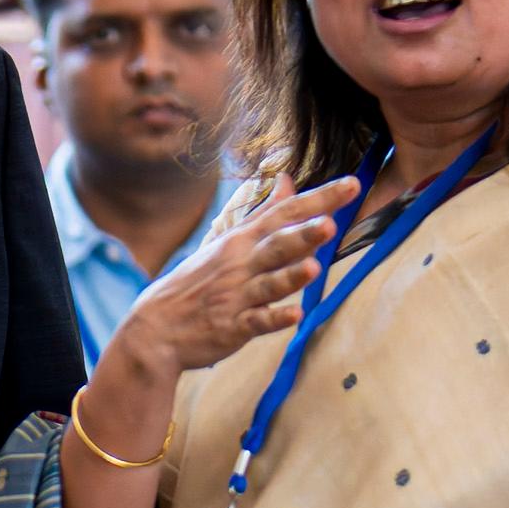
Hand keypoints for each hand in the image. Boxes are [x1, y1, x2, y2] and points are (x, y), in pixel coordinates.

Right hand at [105, 177, 359, 382]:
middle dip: (303, 234)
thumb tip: (289, 181)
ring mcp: (237, 295)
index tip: (352, 185)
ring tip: (314, 268)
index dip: (320, 199)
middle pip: (277, 244)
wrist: (156, 327)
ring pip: (269, 282)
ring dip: (291, 275)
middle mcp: (241, 263)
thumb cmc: (198, 282)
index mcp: (243, 240)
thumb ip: (264, 213)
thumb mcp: (228, 241)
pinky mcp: (232, 326)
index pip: (286, 212)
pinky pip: (257, 321)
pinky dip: (275, 318)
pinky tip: (294, 315)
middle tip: (330, 222)